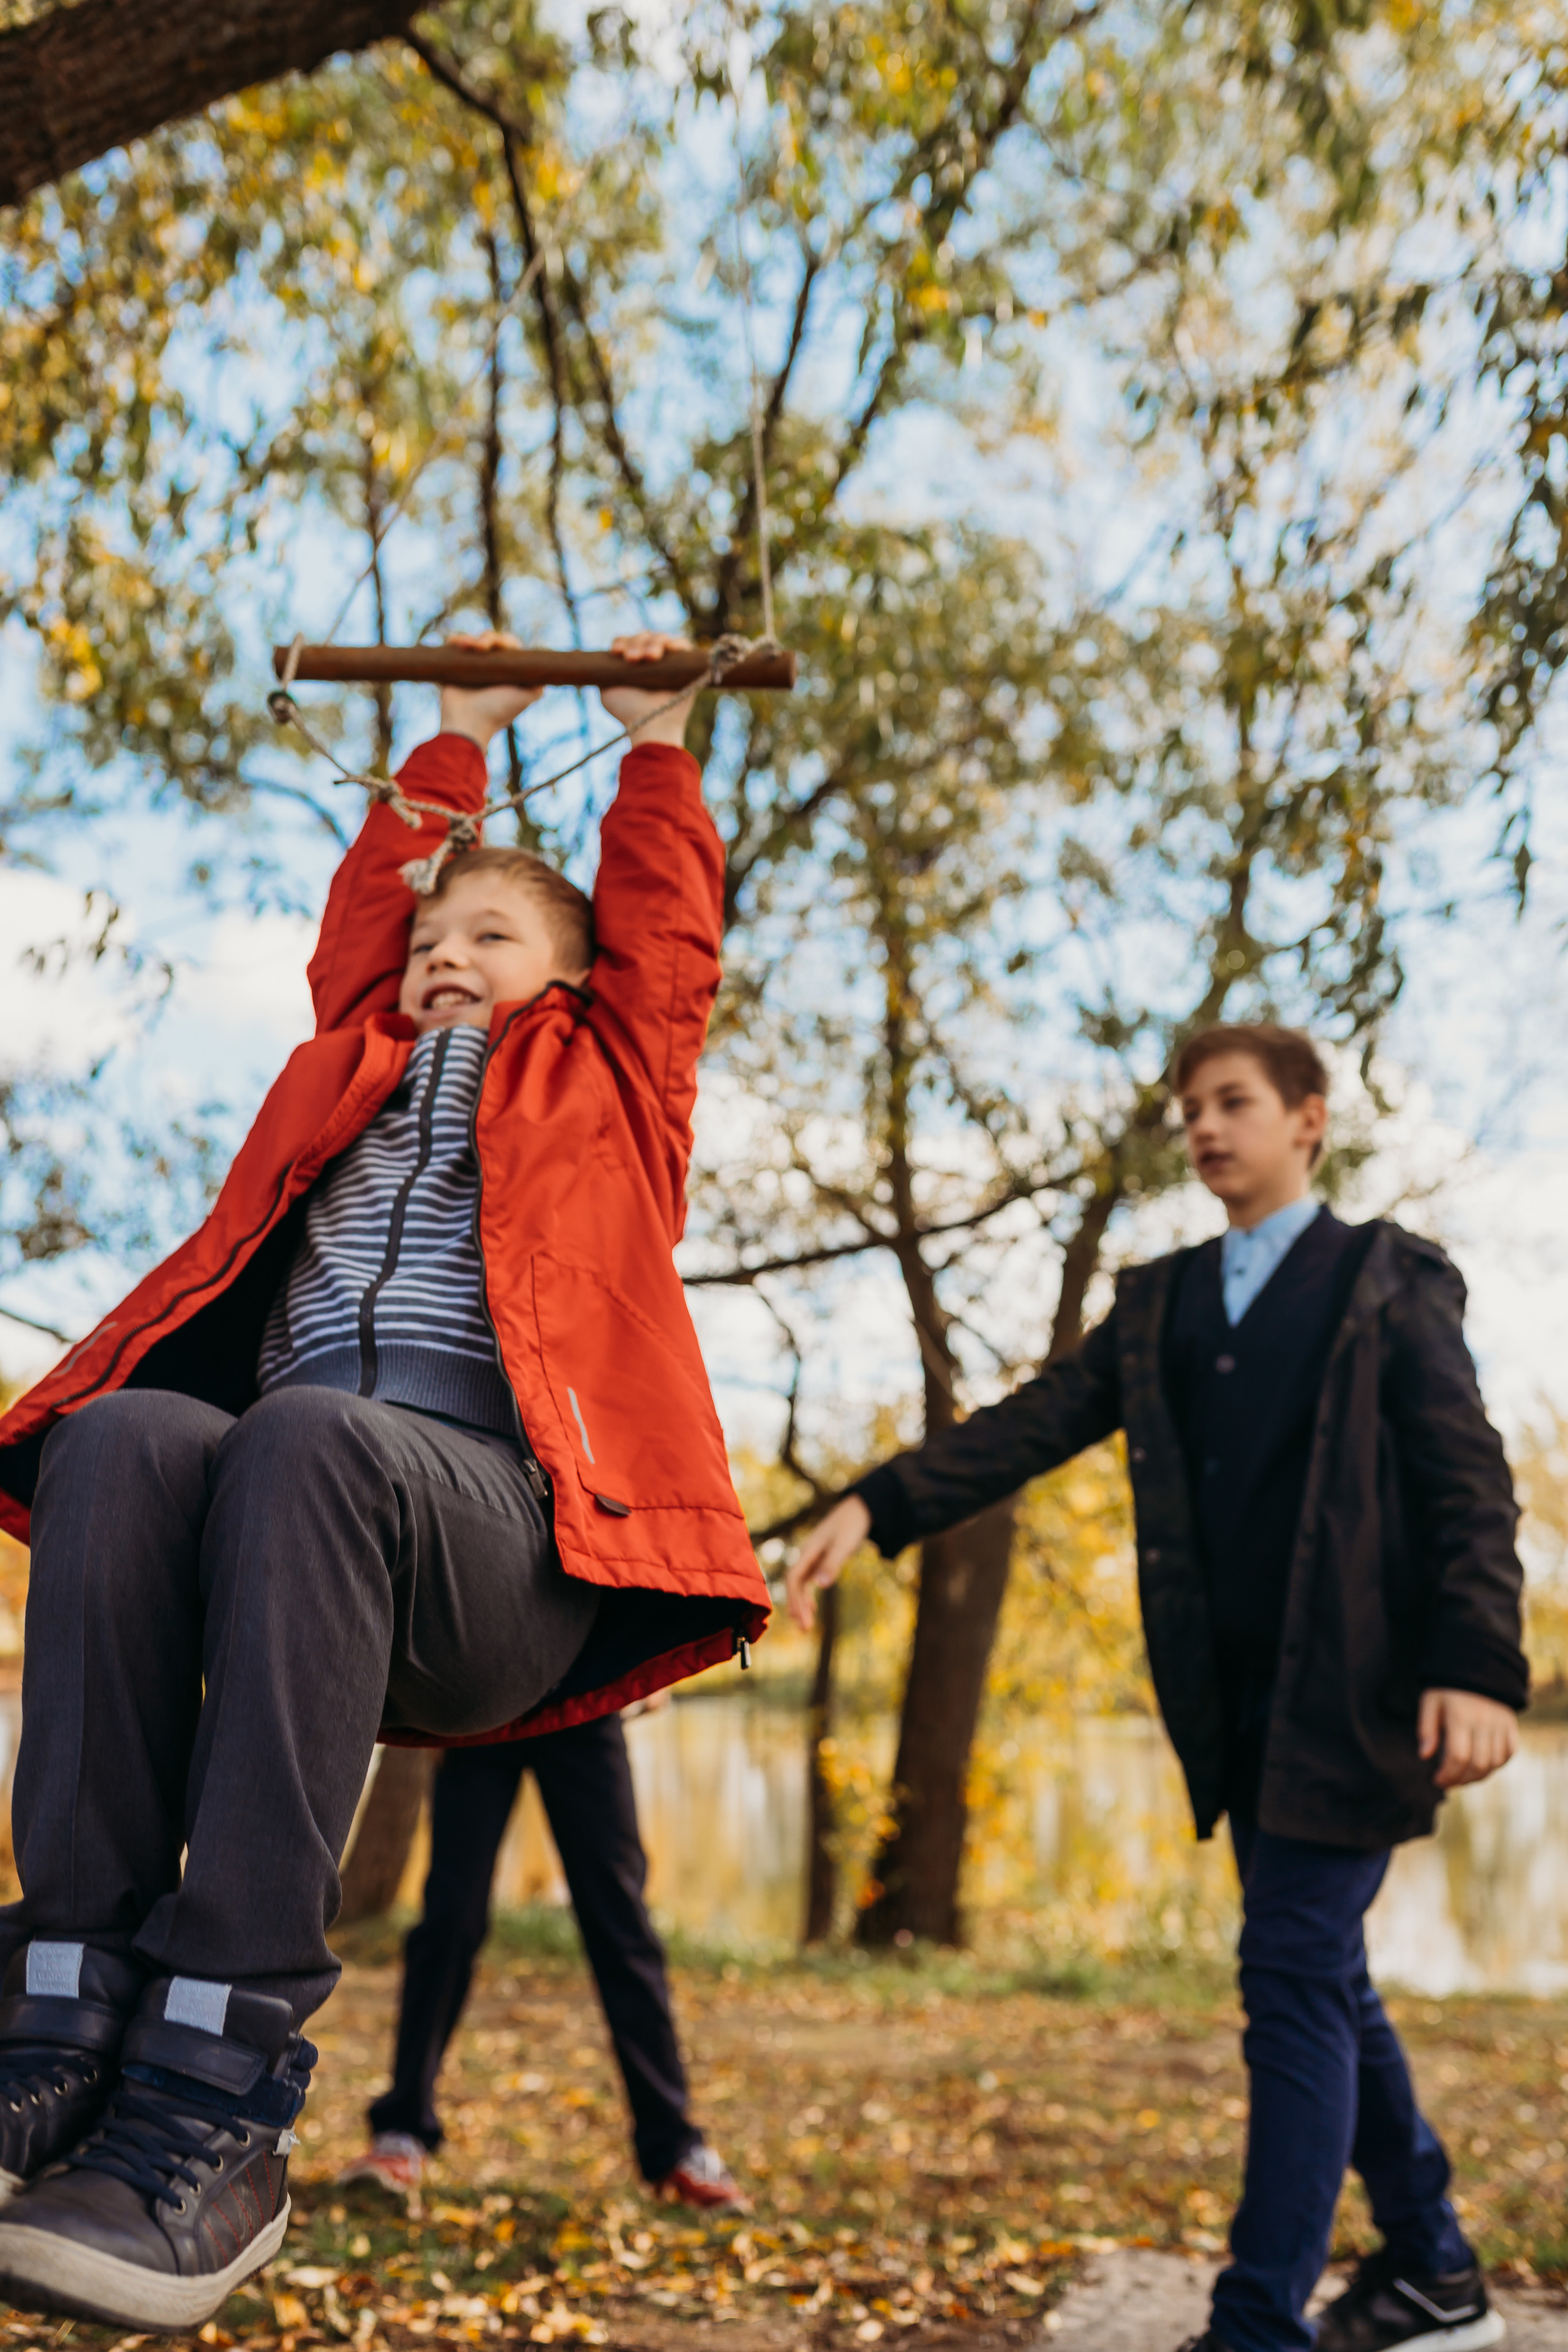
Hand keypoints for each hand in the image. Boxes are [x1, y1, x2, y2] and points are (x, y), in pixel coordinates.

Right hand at [439, 631, 541, 751]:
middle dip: (489, 638)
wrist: (468, 724)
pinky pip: (455, 648)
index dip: (507, 642)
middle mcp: (490, 671)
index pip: (510, 649)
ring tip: (467, 646)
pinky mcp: (453, 670)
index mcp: (507, 675)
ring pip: (474, 642)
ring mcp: (472, 670)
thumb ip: (539, 681)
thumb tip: (547, 668)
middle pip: (492, 642)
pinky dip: (456, 640)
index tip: (504, 644)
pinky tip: (455, 642)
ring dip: (471, 639)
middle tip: (483, 646)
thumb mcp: (528, 696)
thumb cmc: (498, 711)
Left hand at [600, 631, 698, 748]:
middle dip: (637, 644)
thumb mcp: (607, 690)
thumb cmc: (628, 712)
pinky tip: (671, 649)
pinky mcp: (687, 665)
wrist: (652, 725)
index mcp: (631, 664)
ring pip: (662, 638)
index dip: (622, 642)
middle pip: (643, 636)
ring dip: (655, 643)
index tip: (617, 653)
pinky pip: (684, 645)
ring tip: (652, 658)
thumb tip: (606, 656)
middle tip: (634, 659)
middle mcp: (649, 660)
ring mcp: (669, 662)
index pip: (626, 641)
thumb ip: (605, 671)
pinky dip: (678, 644)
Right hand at [785, 1495, 871, 1631]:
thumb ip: (832, 1564)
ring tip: (804, 1624)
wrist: (860, 1508)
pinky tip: (813, 1607)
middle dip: (797, 1606)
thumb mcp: (844, 1545)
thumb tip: (820, 1585)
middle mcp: (807, 1554)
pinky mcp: (821, 1558)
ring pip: (800, 1583)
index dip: (796, 1600)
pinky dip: (808, 1594)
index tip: (803, 1619)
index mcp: (809, 1551)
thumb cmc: (852, 1524)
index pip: (794, 1579)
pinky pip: (808, 1579)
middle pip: (795, 1583)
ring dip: (801, 1603)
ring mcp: (813, 1556)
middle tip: (805, 1630)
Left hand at [1418, 1689, 1518, 1788]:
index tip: (1437, 1780)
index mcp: (1460, 1717)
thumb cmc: (1447, 1687)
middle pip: (1478, 1765)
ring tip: (1463, 1776)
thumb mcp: (1430, 1701)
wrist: (1476, 1665)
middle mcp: (1484, 1722)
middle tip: (1449, 1782)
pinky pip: (1509, 1753)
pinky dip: (1497, 1764)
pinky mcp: (1510, 1725)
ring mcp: (1500, 1724)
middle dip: (1461, 1780)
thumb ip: (1426, 1729)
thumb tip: (1424, 1755)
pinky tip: (1482, 1765)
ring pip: (1494, 1763)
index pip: (1458, 1757)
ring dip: (1478, 1776)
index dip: (1448, 1775)